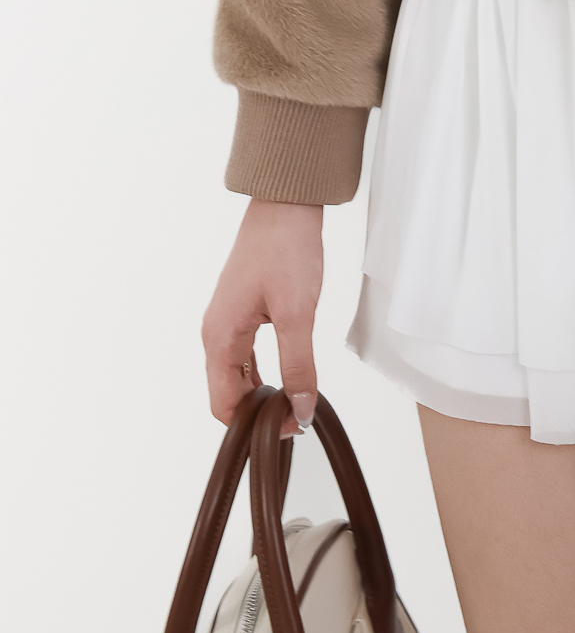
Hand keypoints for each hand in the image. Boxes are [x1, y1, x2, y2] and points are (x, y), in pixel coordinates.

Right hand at [203, 197, 323, 439]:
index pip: (224, 404)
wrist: (285, 204)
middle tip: (298, 417)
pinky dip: (264, 371)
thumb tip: (301, 409)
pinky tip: (288, 374)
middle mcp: (216, 332)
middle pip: (228, 392)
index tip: (290, 427)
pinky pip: (246, 354)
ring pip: (238, 374)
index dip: (253, 425)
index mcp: (220, 337)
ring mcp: (227, 320)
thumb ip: (298, 365)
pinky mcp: (241, 310)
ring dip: (262, 392)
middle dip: (258, 412)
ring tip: (296, 400)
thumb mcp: (296, 313)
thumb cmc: (285, 249)